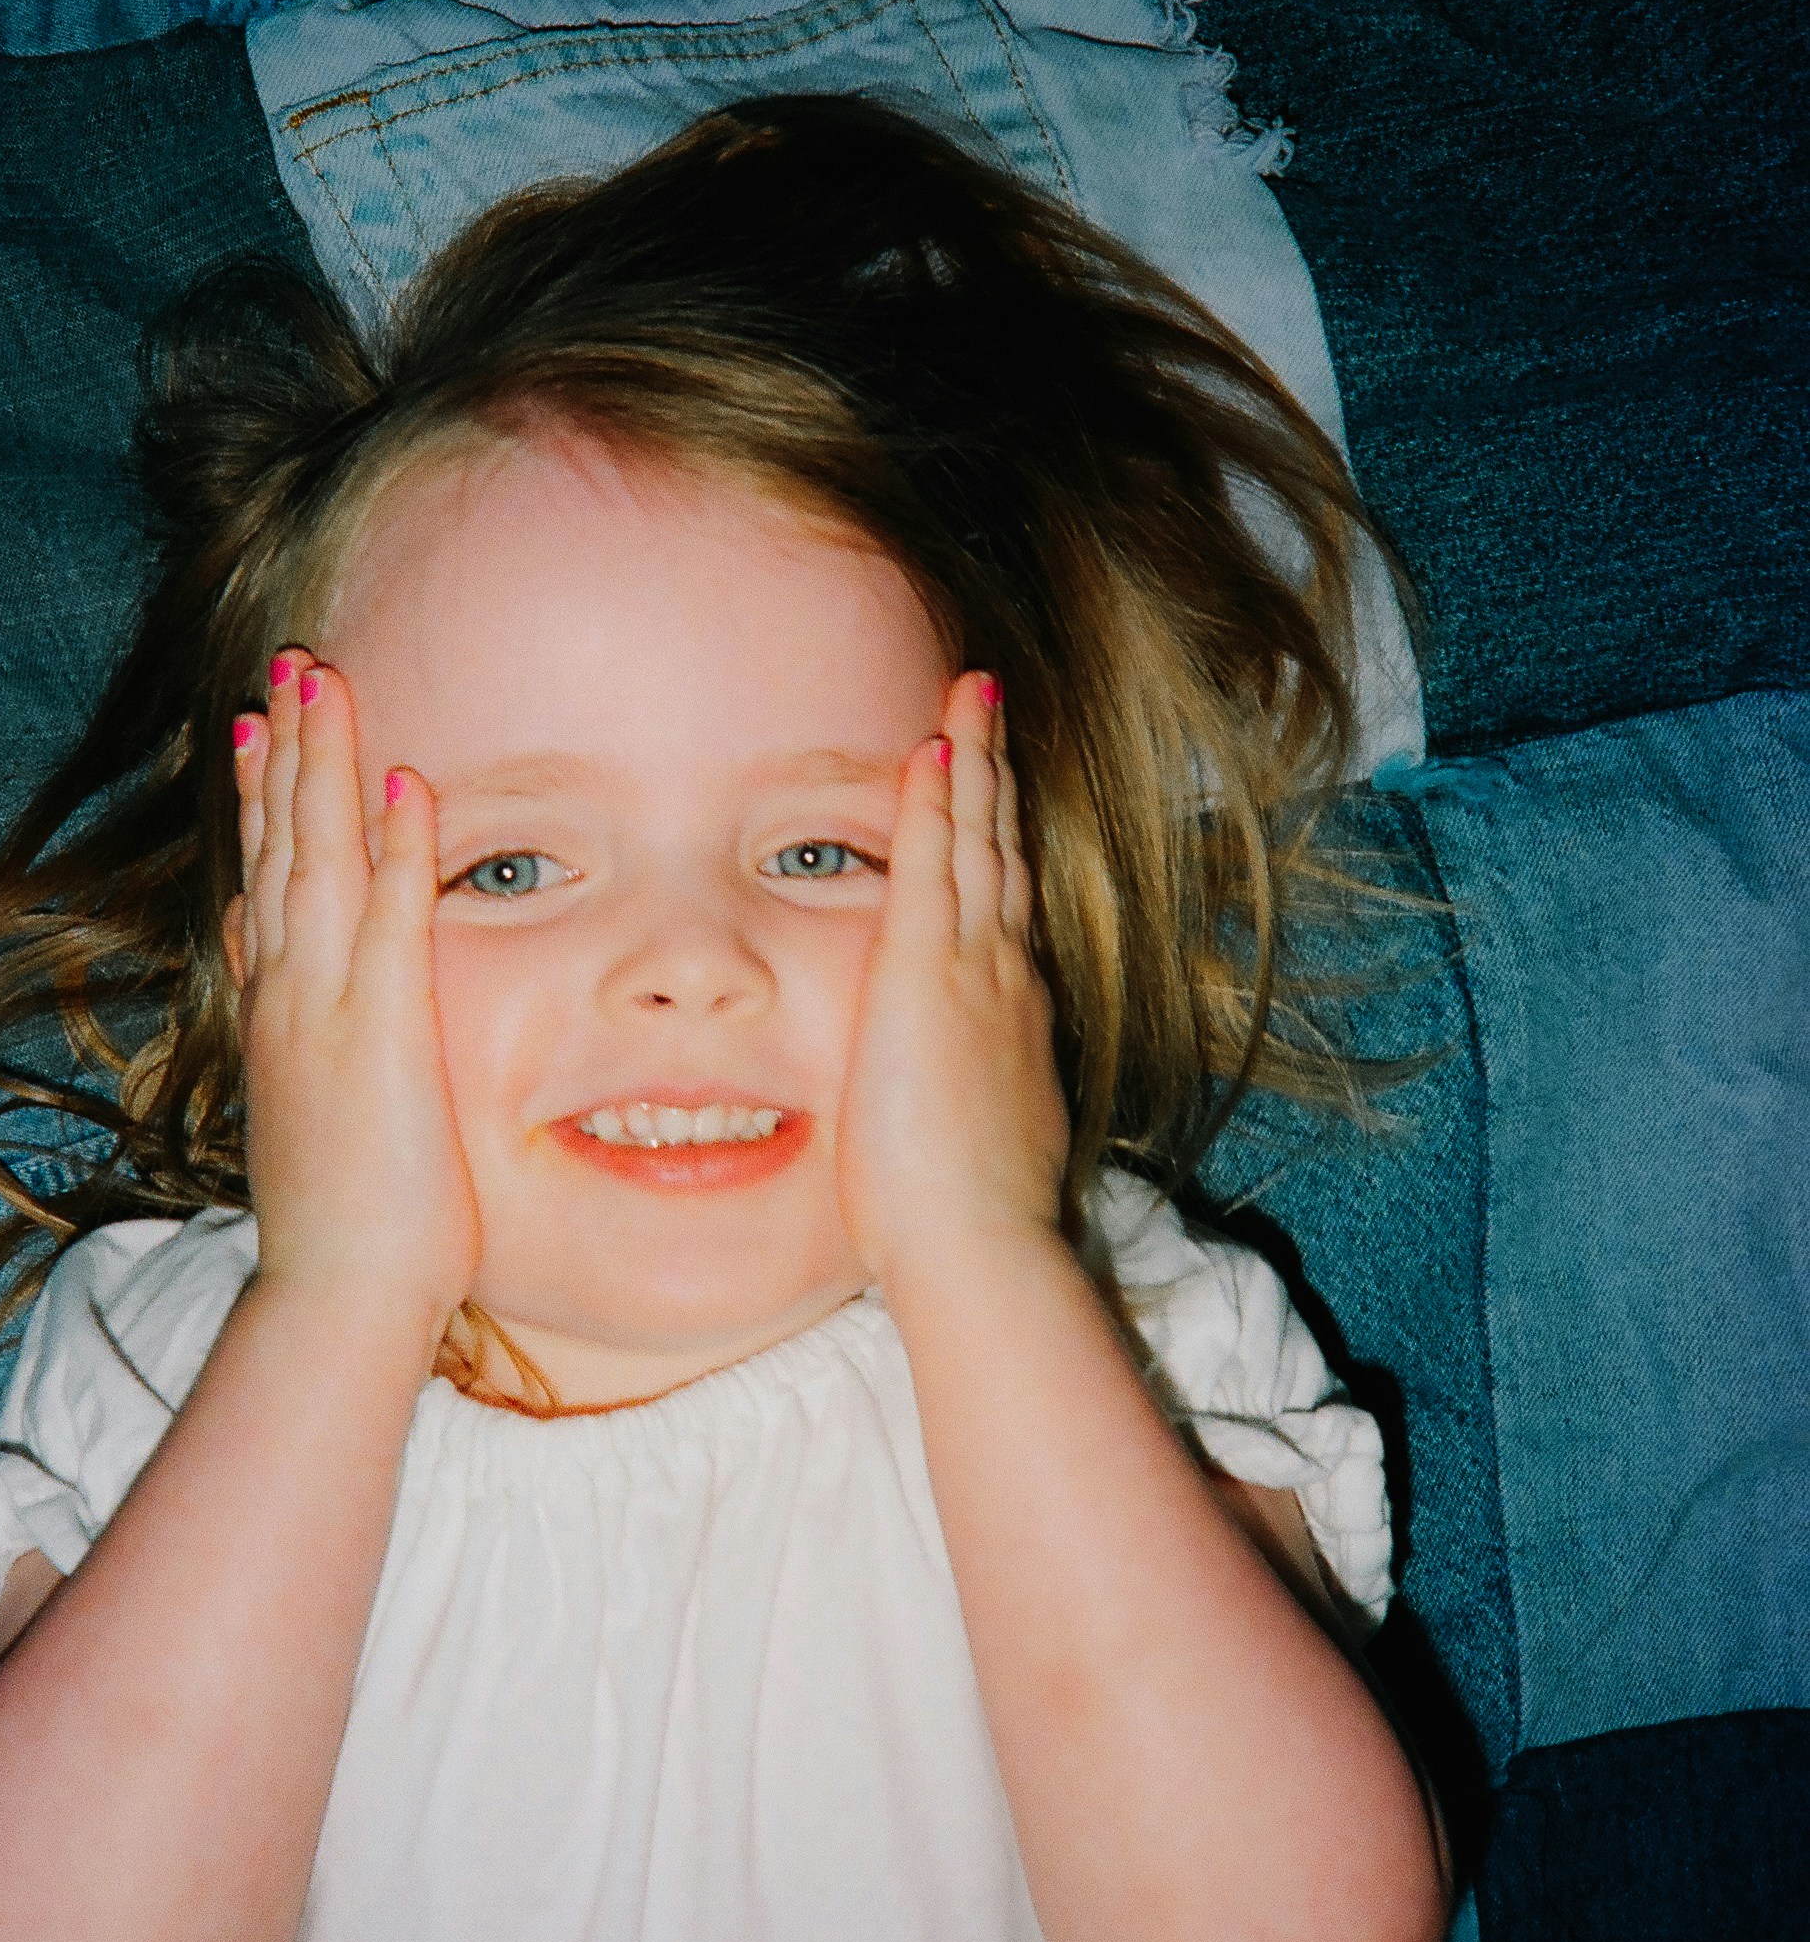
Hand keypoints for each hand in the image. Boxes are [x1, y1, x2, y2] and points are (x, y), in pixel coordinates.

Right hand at [226, 654, 478, 1327]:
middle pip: (280, 843)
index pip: (260, 876)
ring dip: (324, 766)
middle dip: (285, 748)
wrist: (335, 1293)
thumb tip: (246, 941)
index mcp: (276, 1009)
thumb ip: (277, 1015)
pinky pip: (393, 920)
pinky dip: (396, 848)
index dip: (258, 796)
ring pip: (319, 858)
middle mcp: (289, 994)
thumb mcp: (298, 1100)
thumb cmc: (341, 1220)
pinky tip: (403, 782)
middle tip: (289, 664)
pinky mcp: (384, 1036)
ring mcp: (328, 1010)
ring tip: (322, 682)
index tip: (254, 724)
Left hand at [837, 673, 1069, 1292]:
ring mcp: (974, 973)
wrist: (979, 1248)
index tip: (991, 790)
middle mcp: (1007, 981)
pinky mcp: (929, 978)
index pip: (1004, 909)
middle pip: (1004, 854)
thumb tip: (953, 1111)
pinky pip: (935, 866)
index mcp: (1011, 1021)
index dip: (999, 841)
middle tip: (987, 702)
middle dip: (995, 775)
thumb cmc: (964, 1225)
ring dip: (972, 761)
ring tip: (968, 692)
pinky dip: (936, 804)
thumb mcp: (973, 1146)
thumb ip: (965, 1109)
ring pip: (978, 840)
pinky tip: (930, 748)